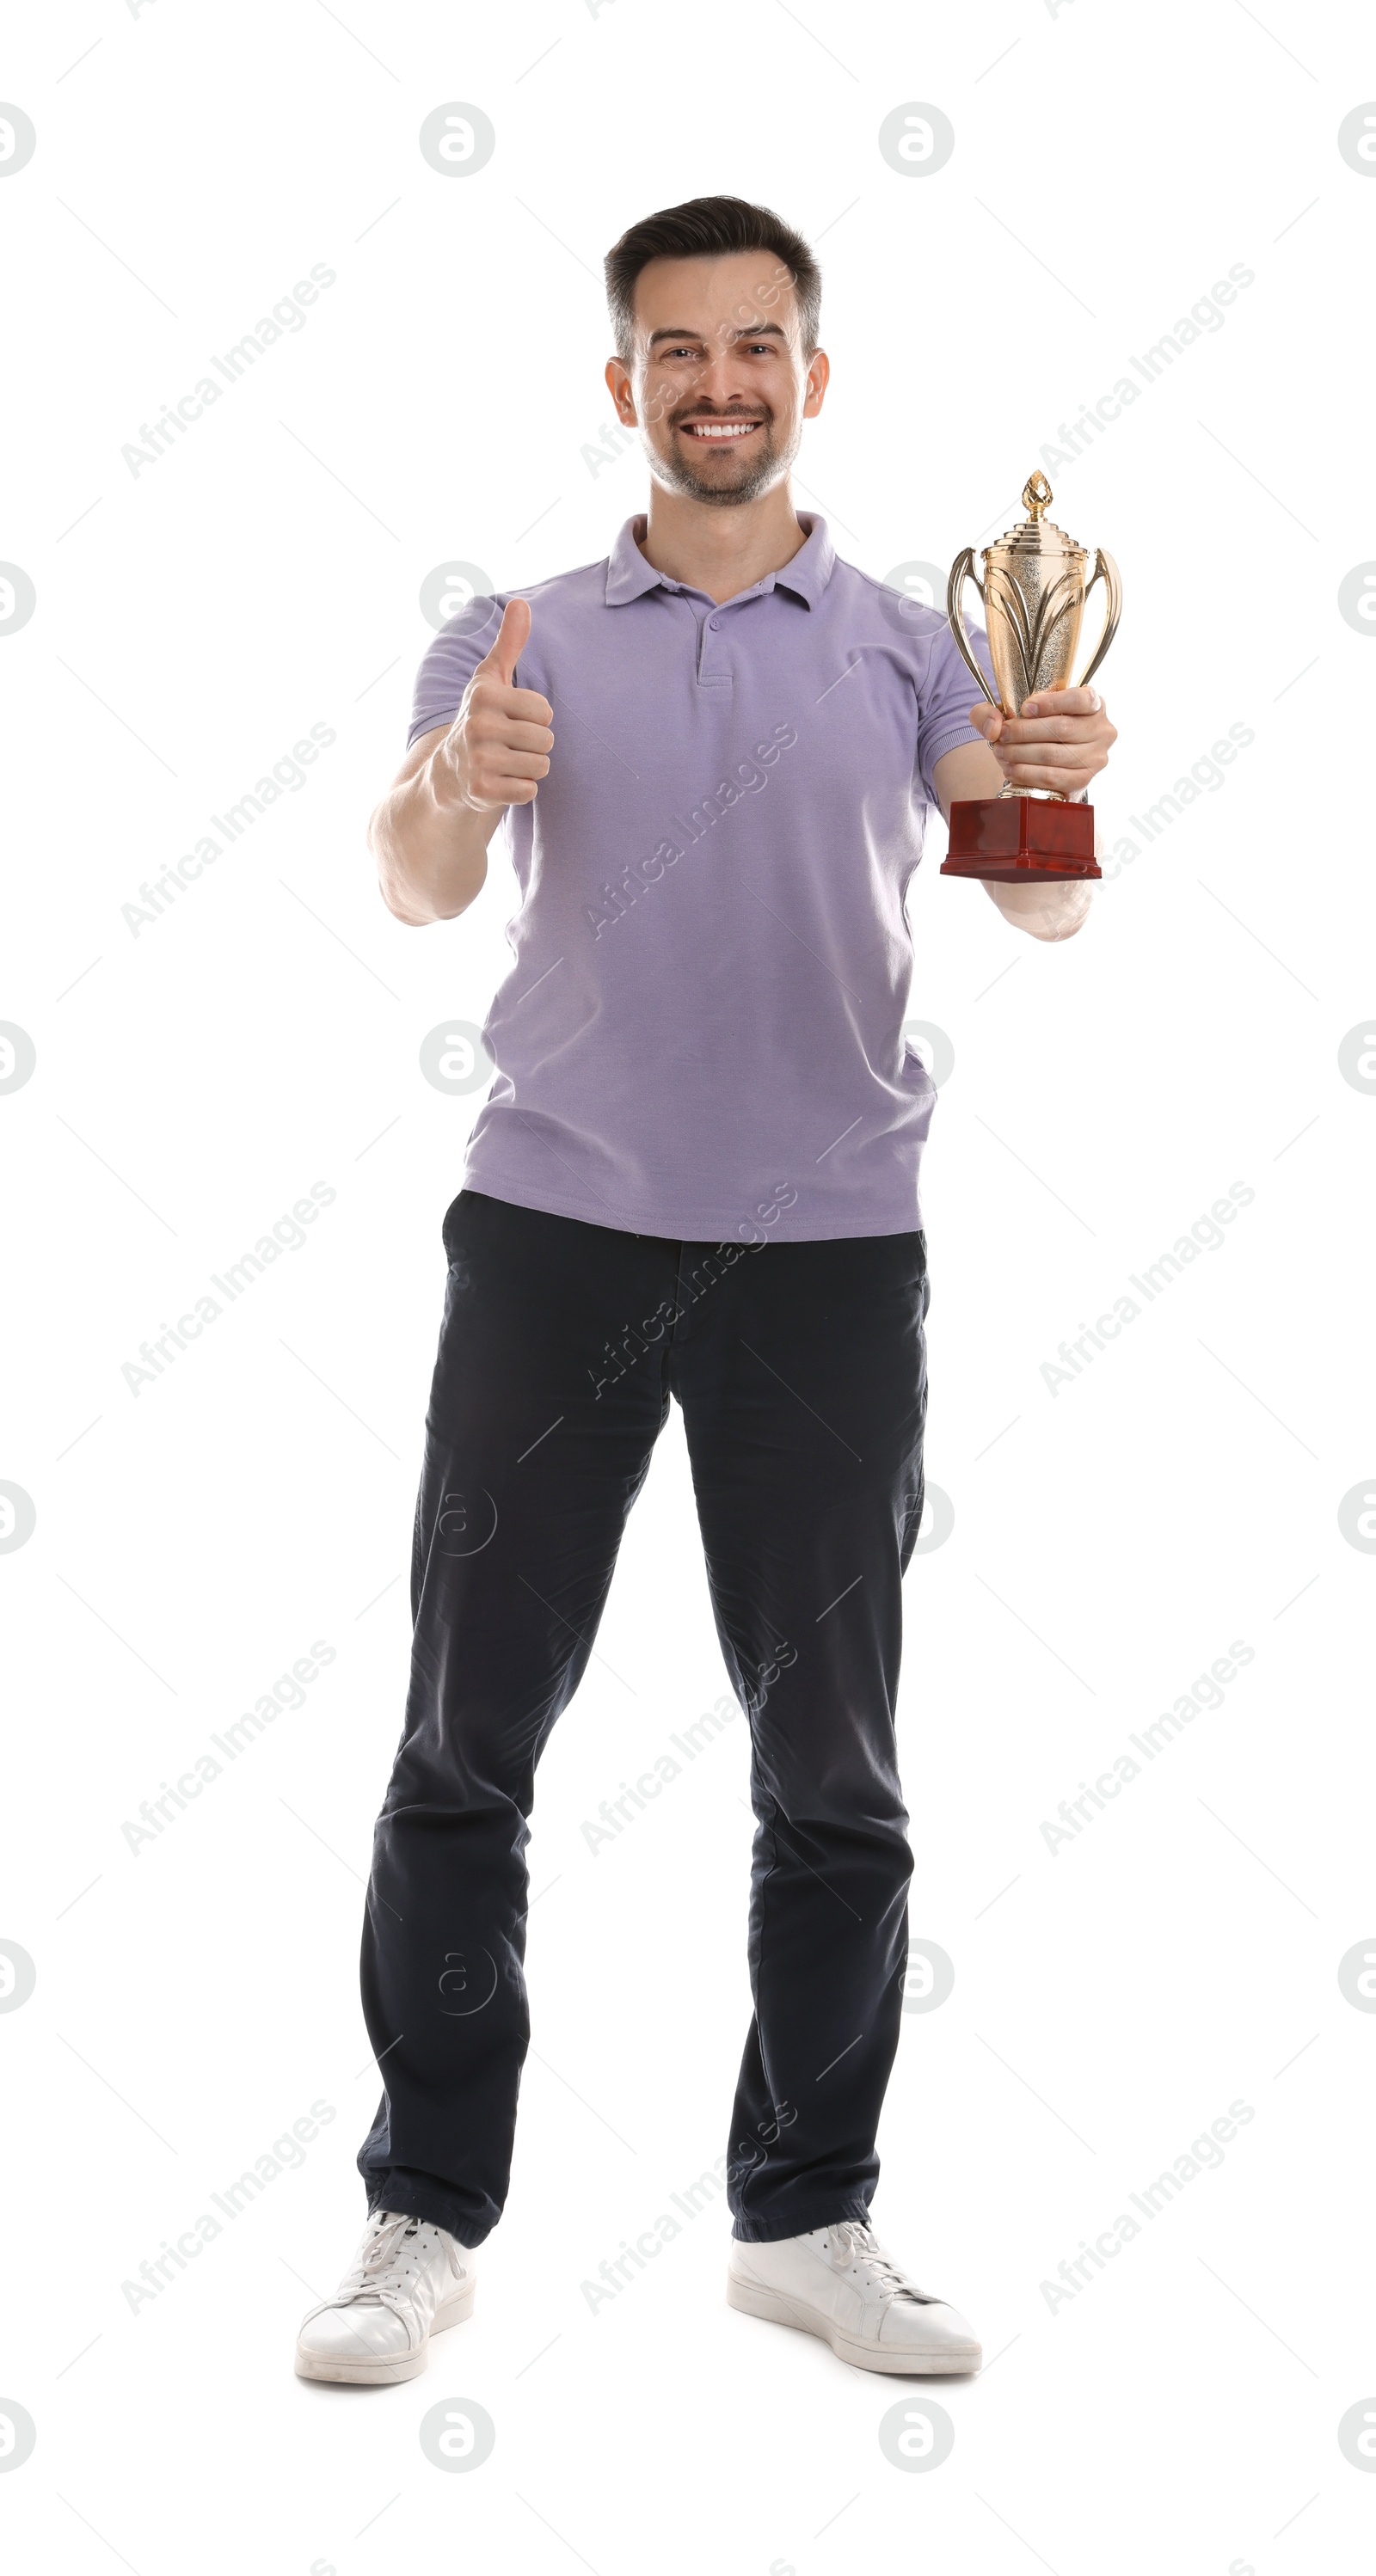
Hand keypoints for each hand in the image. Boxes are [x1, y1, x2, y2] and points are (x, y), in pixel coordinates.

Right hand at [440, 599, 553, 811]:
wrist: (449, 772)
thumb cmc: (480, 718)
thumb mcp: (490, 679)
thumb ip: (509, 643)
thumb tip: (522, 603)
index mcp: (484, 695)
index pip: (546, 711)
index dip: (537, 718)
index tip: (513, 719)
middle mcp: (478, 726)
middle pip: (546, 740)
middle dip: (535, 745)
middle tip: (509, 744)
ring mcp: (478, 760)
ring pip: (541, 766)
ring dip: (529, 768)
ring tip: (506, 762)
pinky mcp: (481, 790)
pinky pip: (529, 791)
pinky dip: (520, 789)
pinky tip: (501, 781)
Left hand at [967, 683, 1115, 795]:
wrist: (1051, 761)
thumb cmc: (1039, 729)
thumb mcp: (1016, 711)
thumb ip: (992, 710)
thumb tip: (993, 725)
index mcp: (1094, 703)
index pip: (1080, 699)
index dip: (1051, 702)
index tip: (1025, 708)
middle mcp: (1102, 729)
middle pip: (1062, 728)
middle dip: (1024, 732)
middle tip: (1002, 734)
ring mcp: (1096, 757)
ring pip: (1054, 754)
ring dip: (1021, 754)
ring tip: (1002, 751)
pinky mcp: (1084, 780)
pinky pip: (1052, 777)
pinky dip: (1027, 773)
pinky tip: (1011, 769)